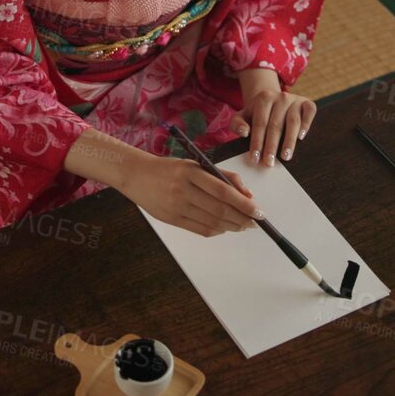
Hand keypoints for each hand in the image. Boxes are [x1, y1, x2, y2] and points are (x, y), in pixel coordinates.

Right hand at [121, 154, 260, 236]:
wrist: (136, 175)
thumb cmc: (170, 168)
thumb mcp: (195, 164)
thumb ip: (222, 176)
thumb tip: (246, 194)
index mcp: (191, 172)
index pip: (223, 191)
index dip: (244, 204)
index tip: (258, 211)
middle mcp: (183, 190)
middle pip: (220, 209)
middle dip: (242, 218)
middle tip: (255, 222)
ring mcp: (176, 206)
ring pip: (212, 222)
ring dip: (232, 226)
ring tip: (243, 225)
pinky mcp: (171, 219)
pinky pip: (200, 229)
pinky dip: (217, 230)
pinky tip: (224, 228)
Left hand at [235, 67, 315, 166]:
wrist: (274, 101)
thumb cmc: (257, 114)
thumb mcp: (242, 116)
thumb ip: (237, 124)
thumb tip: (244, 132)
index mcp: (264, 98)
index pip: (260, 123)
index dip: (257, 142)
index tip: (255, 158)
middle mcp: (280, 97)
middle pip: (275, 125)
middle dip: (271, 146)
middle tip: (269, 162)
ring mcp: (295, 99)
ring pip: (293, 122)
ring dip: (289, 141)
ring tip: (285, 157)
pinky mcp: (307, 103)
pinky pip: (309, 112)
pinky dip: (307, 124)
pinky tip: (301, 137)